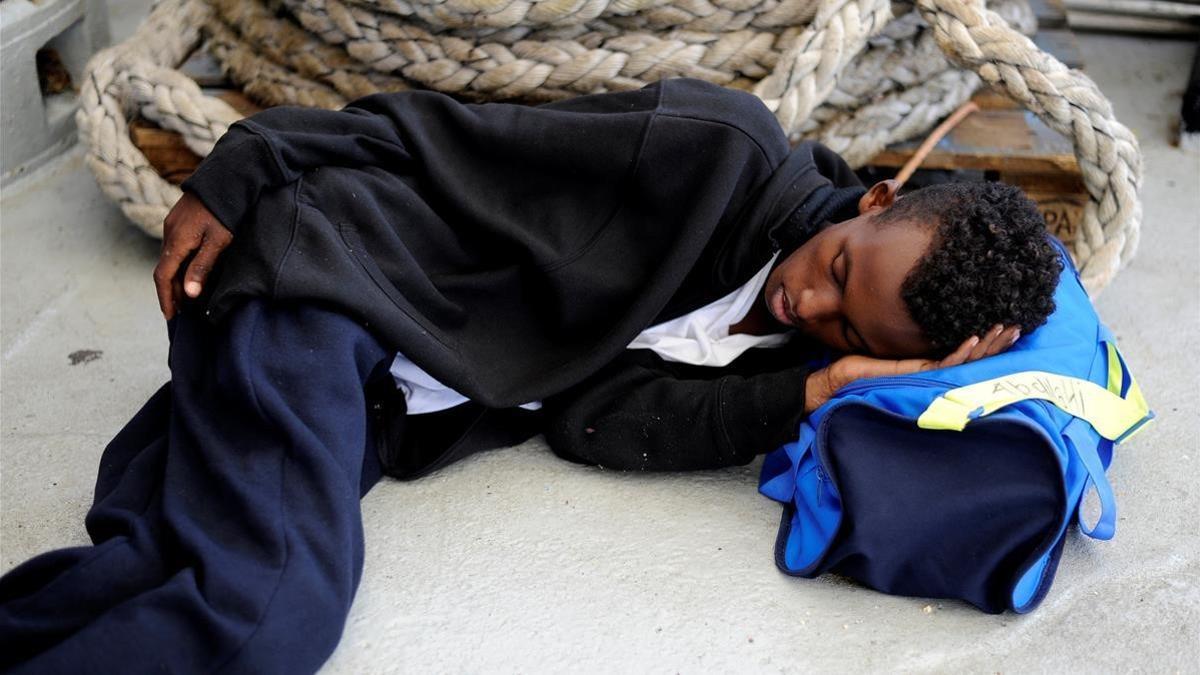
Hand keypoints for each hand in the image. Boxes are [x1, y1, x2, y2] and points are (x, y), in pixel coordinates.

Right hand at [154, 191, 232, 319]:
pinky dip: (179, 265)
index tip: (171, 316)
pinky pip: (175, 248)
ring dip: (175, 279)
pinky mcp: (180, 220)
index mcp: (177, 242)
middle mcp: (169, 234)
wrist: (225, 178)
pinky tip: (189, 271)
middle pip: (165, 269)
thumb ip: (201, 267)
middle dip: (171, 292)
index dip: (166, 298)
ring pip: (170, 259)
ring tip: (186, 297)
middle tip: (181, 312)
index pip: (163, 276)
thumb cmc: (225, 211)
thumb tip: (188, 294)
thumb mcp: (218, 241)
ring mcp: (173, 225)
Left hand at [803, 324, 1020, 412]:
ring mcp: (923, 375)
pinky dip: (960, 352)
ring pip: (965, 362)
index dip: (988, 340)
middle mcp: (930, 371)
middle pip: (974, 358)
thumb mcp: (883, 340)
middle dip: (997, 342)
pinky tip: (973, 338)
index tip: (1006, 322)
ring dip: (986, 345)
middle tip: (1019, 325)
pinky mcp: (911, 376)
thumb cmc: (853, 364)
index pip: (966, 352)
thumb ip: (902, 333)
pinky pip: (942, 364)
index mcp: (927, 363)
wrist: (831, 382)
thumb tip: (914, 305)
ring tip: (1005, 328)